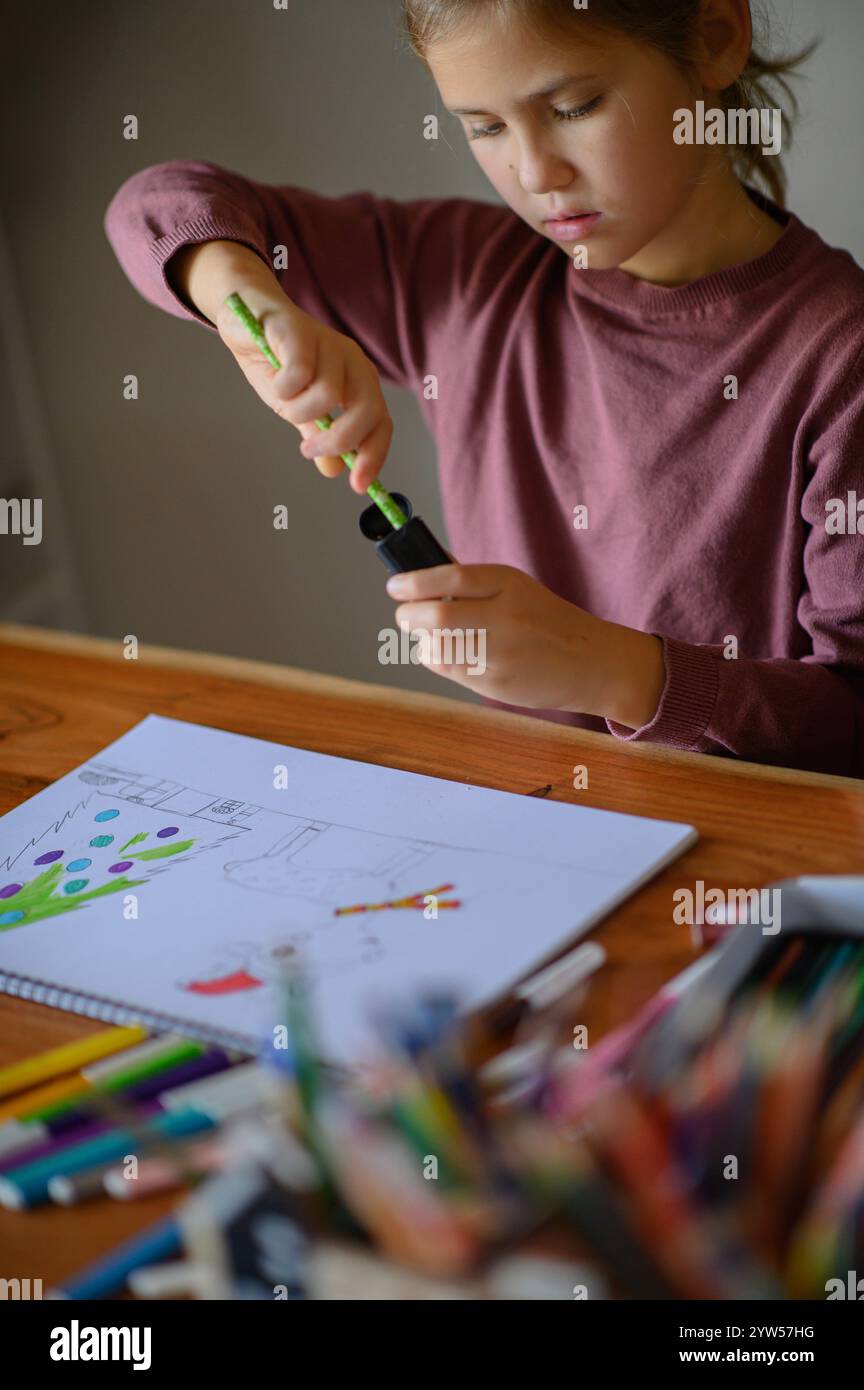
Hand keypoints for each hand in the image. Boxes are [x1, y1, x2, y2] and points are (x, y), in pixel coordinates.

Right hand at [171, 240, 392, 491]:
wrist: (244, 316)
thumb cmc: (276, 363)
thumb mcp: (298, 408)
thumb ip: (318, 435)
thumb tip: (334, 470)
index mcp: (359, 381)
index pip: (381, 423)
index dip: (373, 456)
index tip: (356, 485)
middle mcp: (352, 361)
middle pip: (366, 412)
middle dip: (337, 440)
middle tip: (307, 448)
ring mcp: (329, 344)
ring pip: (326, 397)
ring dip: (298, 411)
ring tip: (282, 401)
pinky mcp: (301, 332)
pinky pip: (298, 376)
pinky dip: (281, 388)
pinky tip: (273, 379)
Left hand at [385, 563, 665, 726]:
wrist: (591, 664)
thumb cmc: (547, 621)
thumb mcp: (517, 589)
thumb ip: (472, 581)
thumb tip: (424, 566)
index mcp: (510, 585)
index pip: (452, 578)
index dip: (415, 581)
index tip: (395, 586)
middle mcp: (506, 617)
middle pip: (437, 616)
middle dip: (408, 615)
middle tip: (404, 614)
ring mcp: (501, 653)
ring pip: (438, 647)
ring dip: (422, 640)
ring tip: (429, 634)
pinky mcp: (496, 682)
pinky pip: (449, 670)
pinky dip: (437, 659)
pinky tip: (446, 654)